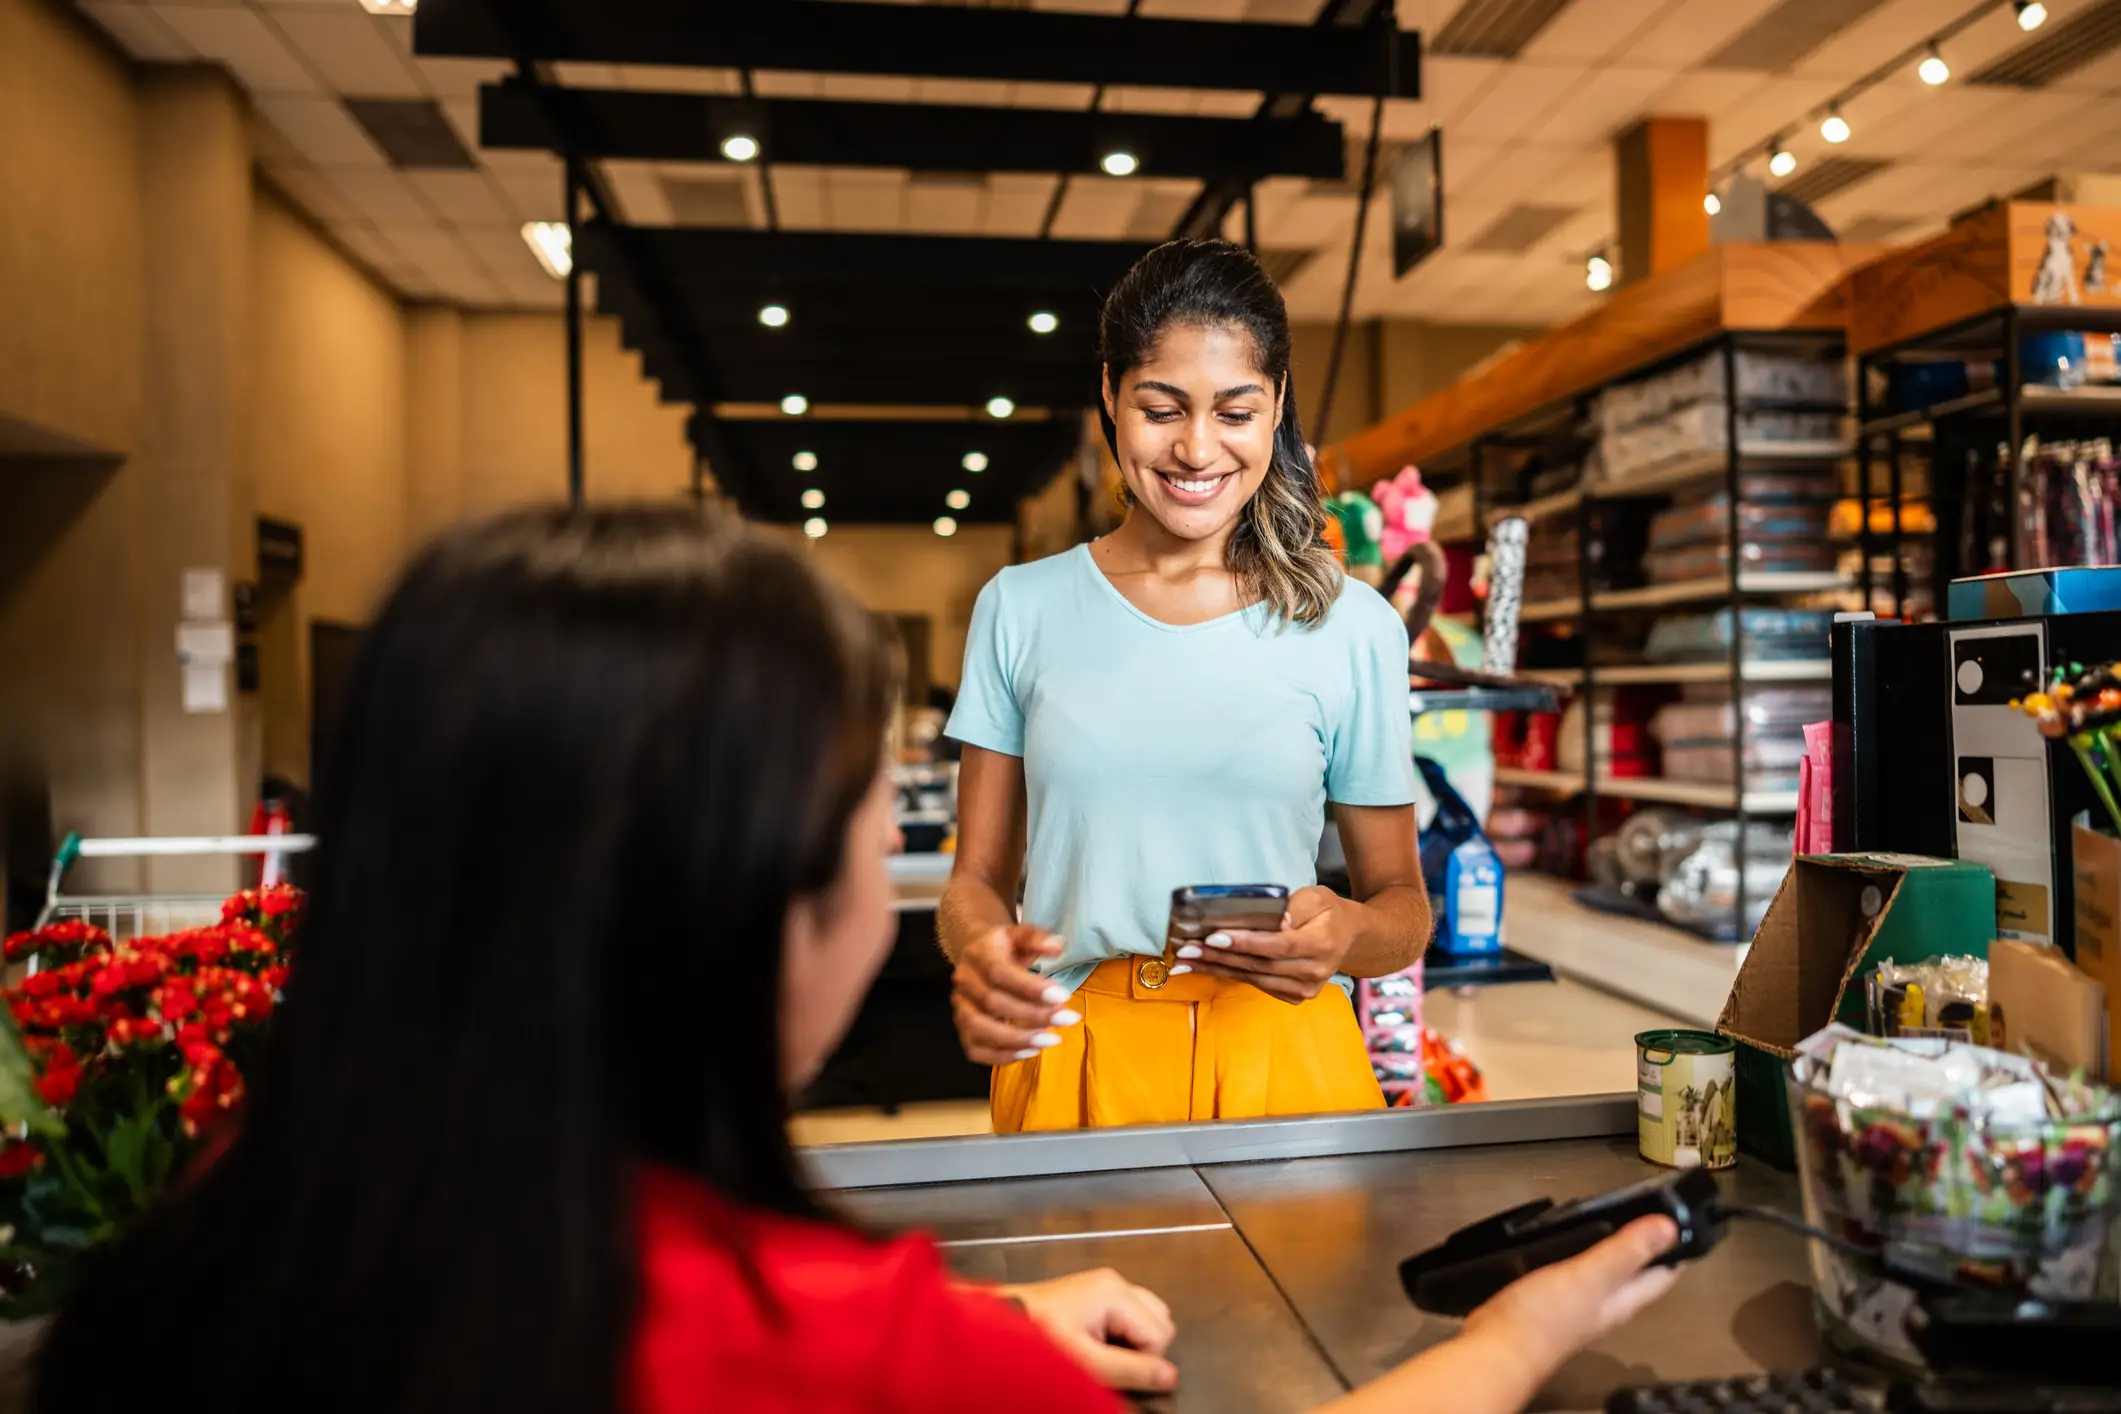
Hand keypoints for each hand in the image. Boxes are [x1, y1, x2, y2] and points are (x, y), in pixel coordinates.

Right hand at [950, 924, 1075, 1065]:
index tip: (1063, 996)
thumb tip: (1057, 946)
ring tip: (1051, 1040)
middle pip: (992, 1003)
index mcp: (978, 954)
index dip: (1030, 987)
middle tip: (1067, 1018)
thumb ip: (1037, 938)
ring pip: (979, 1030)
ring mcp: (960, 1008)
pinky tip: (1030, 1052)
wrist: (978, 957)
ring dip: (1017, 1040)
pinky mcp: (962, 1030)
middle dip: (1033, 1015)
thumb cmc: (1005, 948)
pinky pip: (975, 1050)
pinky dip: (1002, 1056)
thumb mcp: (1021, 934)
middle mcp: (964, 982)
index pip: (999, 973)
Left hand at [1000, 1268, 1178, 1392]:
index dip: (1144, 1360)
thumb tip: (1170, 1376)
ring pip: (1145, 1318)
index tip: (1114, 1370)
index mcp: (1115, 1292)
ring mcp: (1103, 1285)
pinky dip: (1119, 1334)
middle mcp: (1114, 1282)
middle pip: (1159, 1322)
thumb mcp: (1088, 1363)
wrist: (998, 1327)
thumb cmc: (1036, 1339)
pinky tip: (1092, 1344)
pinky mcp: (1092, 1294)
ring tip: (1098, 1353)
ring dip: (1131, 1342)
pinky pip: (1126, 1316)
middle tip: (1106, 1361)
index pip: (1161, 1334)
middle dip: (1141, 1348)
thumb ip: (1132, 1370)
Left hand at [1177, 885, 1357, 1003]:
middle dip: (1218, 957)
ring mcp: (1305, 989)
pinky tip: (1204, 968)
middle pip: (1259, 965)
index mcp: (1321, 944)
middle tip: (1185, 950)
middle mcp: (1314, 972)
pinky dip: (1229, 975)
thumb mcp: (1317, 896)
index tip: (1213, 937)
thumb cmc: (1329, 912)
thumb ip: (1293, 907)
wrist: (1351, 939)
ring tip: (1185, 961)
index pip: (1277, 946)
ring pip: (1253, 979)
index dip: (1245, 942)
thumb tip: (1274, 921)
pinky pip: (1257, 985)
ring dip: (1216, 969)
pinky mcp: (1295, 996)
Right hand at [1461, 1216, 1681, 1379]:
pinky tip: (1572, 1238)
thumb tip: (1669, 1227)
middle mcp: (1608, 1304)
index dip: (1678, 1246)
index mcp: (1624, 1300)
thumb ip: (1625, 1251)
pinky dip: (1583, 1252)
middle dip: (1646, 1242)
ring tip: (1614, 1212)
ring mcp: (1581, 1304)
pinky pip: (1579, 1272)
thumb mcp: (1590, 1277)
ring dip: (1614, 1245)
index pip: (1663, 1273)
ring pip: (1608, 1271)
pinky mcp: (1555, 1300)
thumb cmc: (1547, 1315)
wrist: (1500, 1345)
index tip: (1683, 1214)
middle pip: (1638, 1272)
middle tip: (1648, 1204)